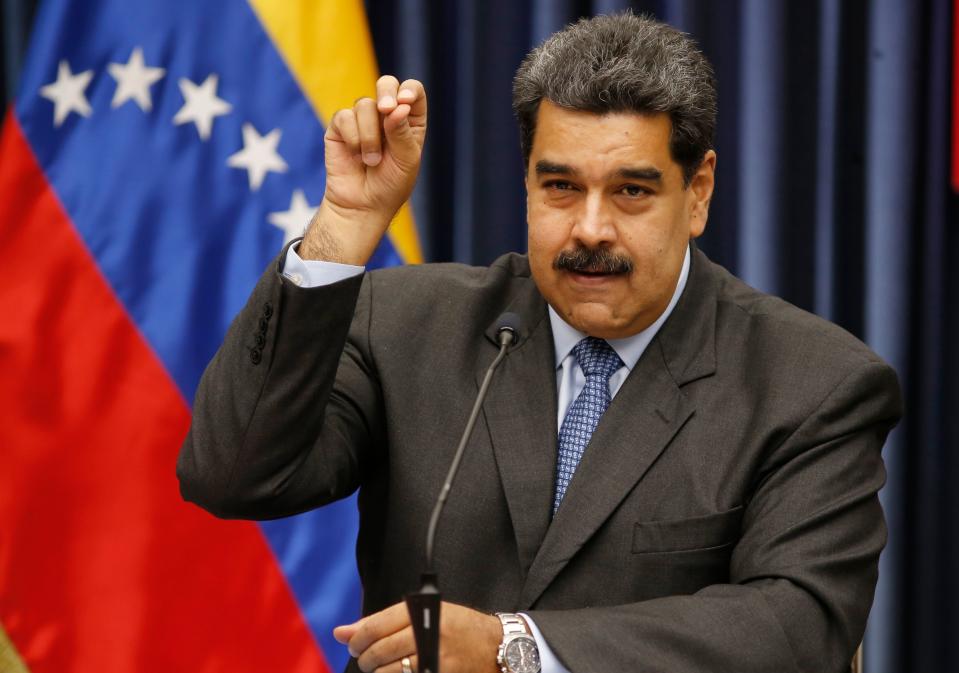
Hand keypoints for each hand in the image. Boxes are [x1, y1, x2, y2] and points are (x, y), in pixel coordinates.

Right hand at [300, 76, 426, 263]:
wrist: (362, 205)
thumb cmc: (390, 185)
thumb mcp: (406, 161)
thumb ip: (402, 133)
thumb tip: (396, 108)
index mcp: (409, 120)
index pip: (413, 92)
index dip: (409, 91)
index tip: (404, 103)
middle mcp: (387, 115)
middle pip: (387, 85)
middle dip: (386, 93)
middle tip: (386, 109)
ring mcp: (362, 120)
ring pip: (364, 105)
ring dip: (370, 135)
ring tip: (371, 160)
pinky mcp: (340, 127)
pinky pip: (345, 117)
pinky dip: (353, 137)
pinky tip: (355, 155)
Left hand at [334, 601, 501, 672]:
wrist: (495, 646)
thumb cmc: (457, 627)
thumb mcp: (424, 613)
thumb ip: (382, 622)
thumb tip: (340, 633)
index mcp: (422, 611)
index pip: (376, 625)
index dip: (358, 638)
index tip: (354, 644)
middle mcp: (428, 632)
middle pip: (380, 650)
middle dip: (365, 659)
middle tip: (366, 660)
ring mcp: (434, 657)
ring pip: (389, 671)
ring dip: (378, 672)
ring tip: (379, 668)